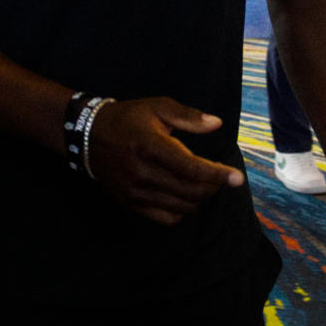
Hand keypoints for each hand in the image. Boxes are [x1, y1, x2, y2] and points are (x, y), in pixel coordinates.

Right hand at [86, 97, 242, 225]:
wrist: (88, 135)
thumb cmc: (127, 119)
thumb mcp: (157, 108)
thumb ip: (188, 117)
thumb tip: (217, 124)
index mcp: (152, 147)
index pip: (192, 169)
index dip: (218, 175)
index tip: (237, 178)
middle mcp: (144, 173)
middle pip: (191, 191)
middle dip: (212, 186)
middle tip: (219, 177)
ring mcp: (136, 191)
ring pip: (182, 206)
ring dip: (200, 199)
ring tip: (202, 184)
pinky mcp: (131, 202)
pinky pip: (166, 218)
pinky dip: (182, 211)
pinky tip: (184, 197)